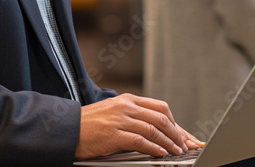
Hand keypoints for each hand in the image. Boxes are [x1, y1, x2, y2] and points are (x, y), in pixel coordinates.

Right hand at [75, 94, 203, 158]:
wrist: (67, 129)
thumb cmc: (89, 125)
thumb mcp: (114, 113)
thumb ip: (133, 117)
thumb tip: (157, 130)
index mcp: (128, 100)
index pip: (161, 108)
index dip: (177, 124)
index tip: (186, 136)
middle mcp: (126, 106)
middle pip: (162, 117)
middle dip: (178, 133)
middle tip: (185, 146)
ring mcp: (120, 119)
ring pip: (154, 129)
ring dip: (169, 142)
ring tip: (177, 152)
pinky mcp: (114, 134)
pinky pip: (141, 141)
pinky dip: (154, 148)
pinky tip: (161, 154)